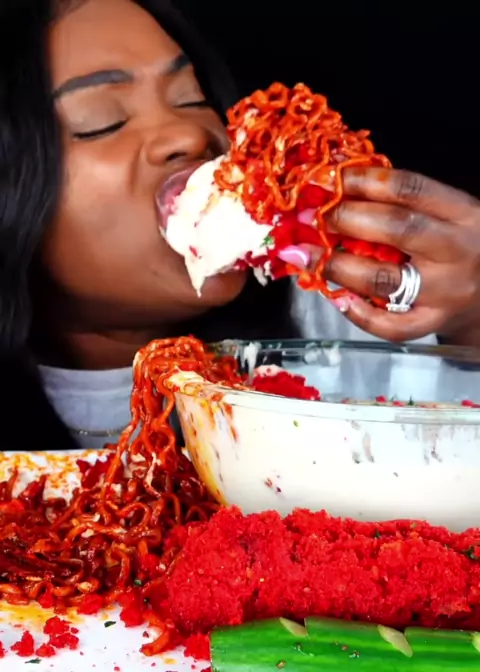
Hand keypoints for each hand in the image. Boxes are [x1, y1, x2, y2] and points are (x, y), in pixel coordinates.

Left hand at [279, 167, 479, 344]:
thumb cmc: (459, 245)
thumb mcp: (446, 214)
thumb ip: (402, 202)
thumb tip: (335, 187)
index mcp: (463, 213)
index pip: (409, 188)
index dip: (362, 181)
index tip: (326, 179)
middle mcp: (456, 251)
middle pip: (396, 229)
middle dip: (345, 219)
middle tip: (311, 217)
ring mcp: (445, 292)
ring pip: (384, 279)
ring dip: (338, 266)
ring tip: (307, 256)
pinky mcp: (432, 323)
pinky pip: (391, 325)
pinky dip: (358, 314)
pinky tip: (337, 298)